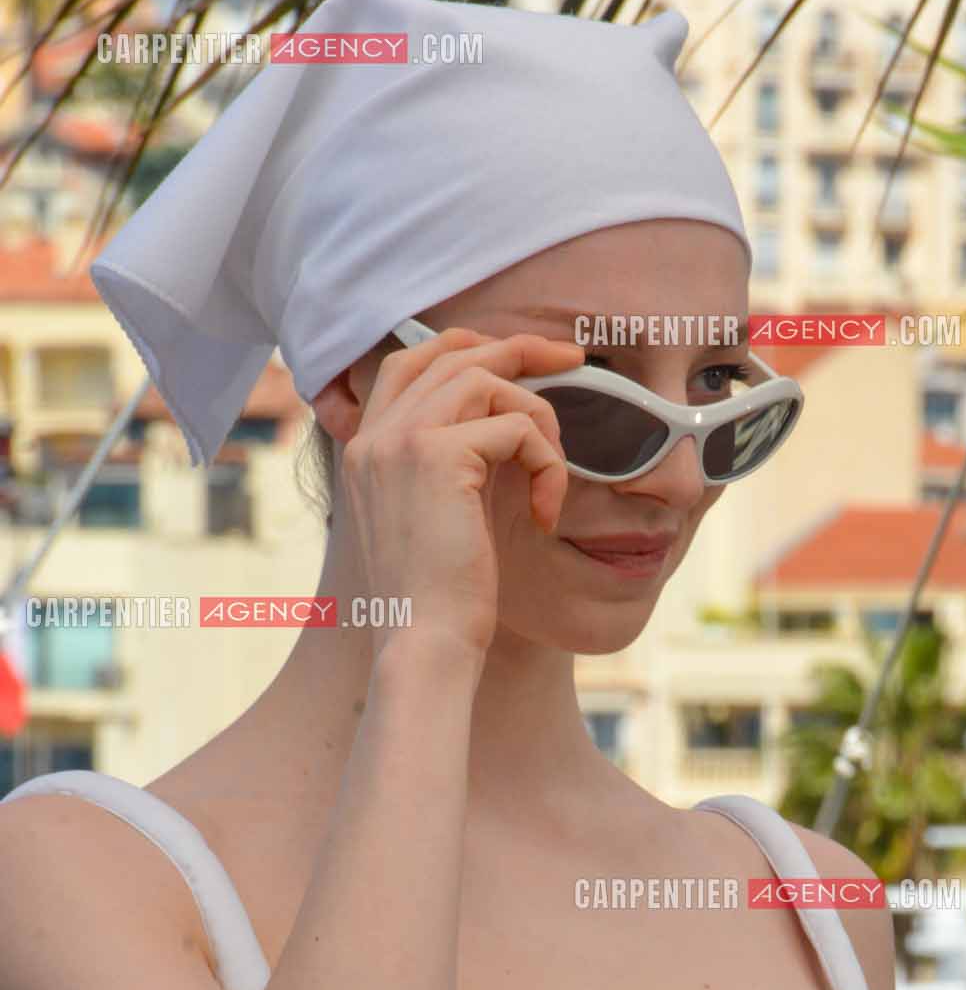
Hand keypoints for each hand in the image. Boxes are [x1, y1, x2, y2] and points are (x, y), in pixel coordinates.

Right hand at [338, 325, 583, 661]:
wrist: (424, 643)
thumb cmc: (441, 598)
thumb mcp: (439, 516)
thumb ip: (453, 463)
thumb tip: (507, 423)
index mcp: (367, 447)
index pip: (413, 360)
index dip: (472, 346)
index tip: (528, 357)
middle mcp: (375, 435)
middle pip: (453, 354)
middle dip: (521, 350)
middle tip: (575, 361)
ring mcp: (400, 440)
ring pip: (489, 382)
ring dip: (539, 421)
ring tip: (550, 477)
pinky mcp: (437, 456)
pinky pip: (517, 427)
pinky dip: (547, 463)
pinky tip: (545, 512)